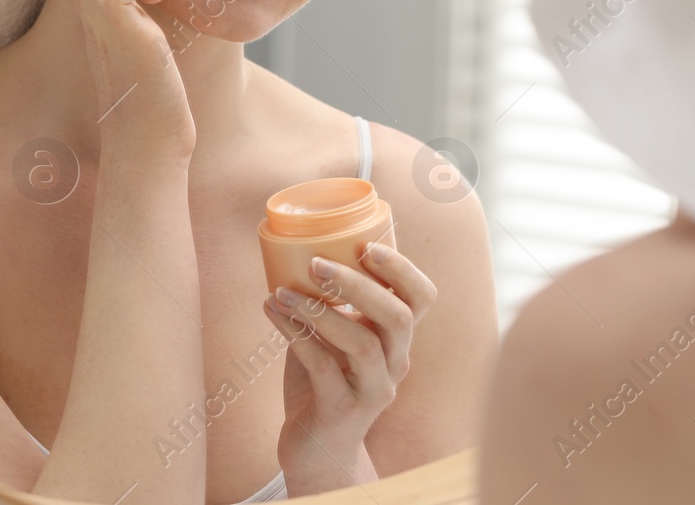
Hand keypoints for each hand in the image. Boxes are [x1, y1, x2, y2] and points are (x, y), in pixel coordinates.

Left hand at [260, 240, 438, 493]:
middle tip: (318, 263)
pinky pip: (323, 367)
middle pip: (398, 318)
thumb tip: (297, 248)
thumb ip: (330, 302)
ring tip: (282, 291)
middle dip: (360, 285)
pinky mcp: (343, 411)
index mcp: (397, 338)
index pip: (422, 298)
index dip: (402, 269)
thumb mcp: (333, 336)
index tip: (367, 245)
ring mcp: (373, 390)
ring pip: (363, 344)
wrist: (316, 450)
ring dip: (319, 311)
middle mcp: (395, 363)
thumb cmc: (322, 382)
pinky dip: (296, 335)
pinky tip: (272, 313)